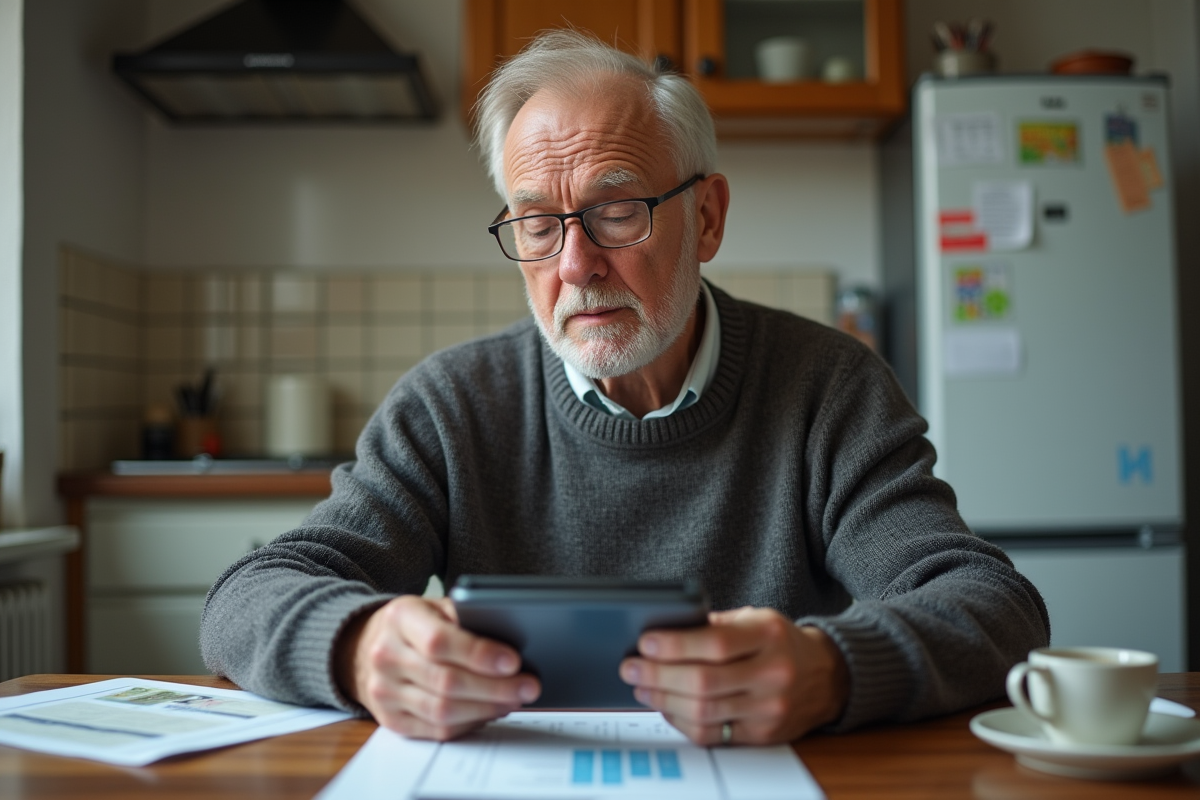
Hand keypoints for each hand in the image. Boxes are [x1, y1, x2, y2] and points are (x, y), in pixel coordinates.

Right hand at [335, 595, 540, 739]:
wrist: (364, 646)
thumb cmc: (413, 624)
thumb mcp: (434, 606)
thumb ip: (465, 617)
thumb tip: (510, 641)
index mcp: (400, 619)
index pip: (440, 642)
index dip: (480, 654)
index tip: (513, 661)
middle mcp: (385, 656)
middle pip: (446, 681)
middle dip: (495, 687)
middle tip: (528, 686)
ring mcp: (384, 691)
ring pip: (442, 710)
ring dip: (486, 708)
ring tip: (514, 699)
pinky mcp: (391, 719)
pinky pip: (436, 729)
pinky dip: (469, 723)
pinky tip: (490, 712)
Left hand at [619, 606, 848, 745]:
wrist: (828, 675)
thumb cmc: (781, 643)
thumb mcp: (756, 619)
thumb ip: (715, 625)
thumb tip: (664, 633)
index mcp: (769, 635)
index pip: (715, 643)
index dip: (674, 645)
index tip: (645, 642)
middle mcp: (773, 673)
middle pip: (704, 682)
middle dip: (658, 675)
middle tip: (631, 668)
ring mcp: (770, 709)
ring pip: (704, 712)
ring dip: (663, 700)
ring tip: (641, 687)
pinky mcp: (763, 735)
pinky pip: (712, 735)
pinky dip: (681, 722)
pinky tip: (666, 707)